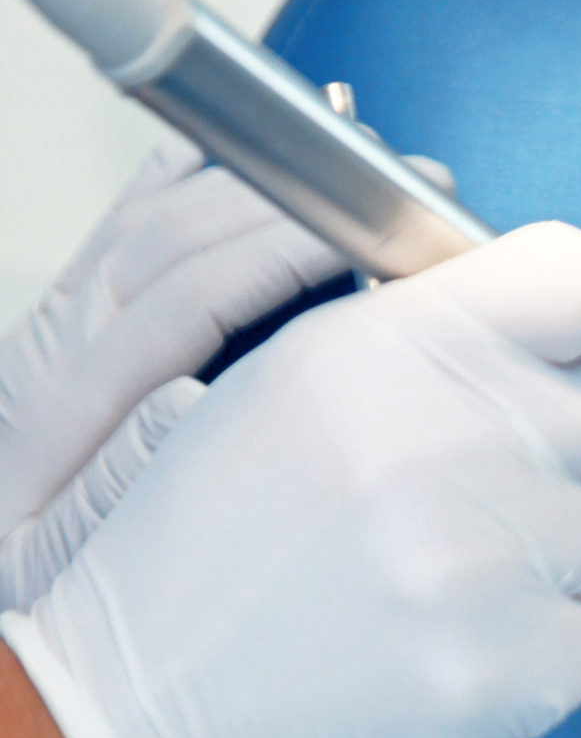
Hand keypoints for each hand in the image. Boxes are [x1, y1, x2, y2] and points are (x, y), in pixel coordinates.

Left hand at [0, 131, 346, 609]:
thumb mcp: (62, 566)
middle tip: (388, 185)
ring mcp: (55, 320)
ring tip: (343, 164)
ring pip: (154, 219)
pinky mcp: (60, 315)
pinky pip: (119, 223)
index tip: (365, 237)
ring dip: (253, 181)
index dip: (281, 255)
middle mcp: (54, 344)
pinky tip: (228, 157)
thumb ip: (118, 483)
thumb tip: (186, 397)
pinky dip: (175, 179)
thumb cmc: (34, 579)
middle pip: (178, 238)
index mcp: (59, 408)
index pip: (189, 298)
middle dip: (290, 201)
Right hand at [0, 222, 580, 737]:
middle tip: (487, 496)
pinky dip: (537, 654)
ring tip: (430, 588)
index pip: (576, 280)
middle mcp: (441, 439)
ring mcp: (484, 562)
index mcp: (376, 350)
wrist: (131, 735)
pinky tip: (440, 659)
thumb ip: (437, 348)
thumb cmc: (211, 565)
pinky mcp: (514, 670)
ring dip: (548, 559)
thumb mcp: (290, 397)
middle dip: (579, 449)